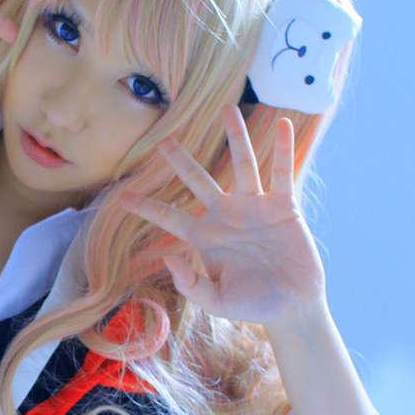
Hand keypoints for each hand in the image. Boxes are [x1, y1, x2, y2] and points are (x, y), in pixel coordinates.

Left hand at [120, 108, 327, 329]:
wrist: (292, 306)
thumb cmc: (253, 306)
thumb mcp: (217, 302)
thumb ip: (191, 284)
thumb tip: (170, 257)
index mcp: (205, 237)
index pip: (169, 217)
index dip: (146, 206)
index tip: (122, 196)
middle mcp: (226, 215)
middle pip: (198, 180)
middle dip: (181, 160)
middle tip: (164, 140)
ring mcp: (255, 207)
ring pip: (242, 164)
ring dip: (236, 136)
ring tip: (228, 108)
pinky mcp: (283, 206)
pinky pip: (281, 171)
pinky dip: (283, 148)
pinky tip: (283, 124)